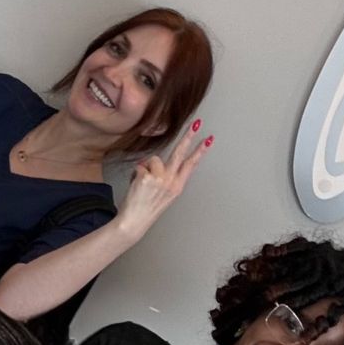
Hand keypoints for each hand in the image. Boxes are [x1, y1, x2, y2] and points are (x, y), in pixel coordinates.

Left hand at [115, 121, 210, 241]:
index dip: (200, 151)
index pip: (191, 164)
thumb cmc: (146, 208)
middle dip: (188, 136)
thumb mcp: (163, 194)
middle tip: (196, 123)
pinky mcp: (147, 177)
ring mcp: (160, 179)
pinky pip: (140, 166)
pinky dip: (135, 174)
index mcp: (177, 187)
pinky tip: (135, 185)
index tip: (209, 139)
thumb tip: (155, 161)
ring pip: (153, 159)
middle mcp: (171, 182)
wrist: (134, 221)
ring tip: (142, 183)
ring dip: (145, 168)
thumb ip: (164, 177)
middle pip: (180, 153)